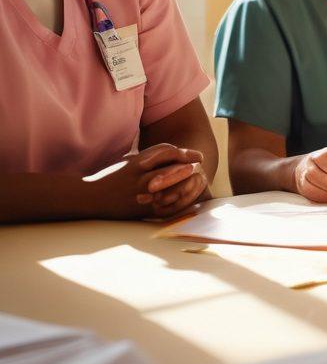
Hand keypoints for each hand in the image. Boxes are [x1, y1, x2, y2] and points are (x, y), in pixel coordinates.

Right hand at [88, 144, 206, 219]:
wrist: (89, 198)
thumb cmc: (112, 176)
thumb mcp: (131, 160)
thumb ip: (152, 156)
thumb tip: (178, 153)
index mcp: (138, 163)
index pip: (167, 153)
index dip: (185, 153)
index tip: (197, 156)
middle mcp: (140, 178)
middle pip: (171, 170)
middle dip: (187, 167)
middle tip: (199, 166)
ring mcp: (141, 195)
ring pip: (169, 187)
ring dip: (185, 183)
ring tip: (196, 180)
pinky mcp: (141, 210)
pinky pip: (164, 207)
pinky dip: (177, 202)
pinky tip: (186, 198)